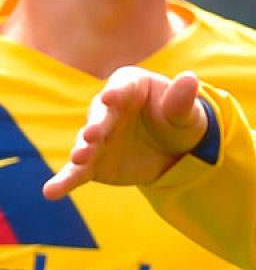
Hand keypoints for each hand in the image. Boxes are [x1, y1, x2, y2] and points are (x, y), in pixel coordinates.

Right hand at [42, 67, 207, 199]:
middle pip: (100, 115)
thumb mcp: (187, 113)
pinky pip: (76, 172)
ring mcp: (96, 136)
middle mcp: (106, 108)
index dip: (116, 93)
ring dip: (82, 151)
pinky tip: (51, 192)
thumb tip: (190, 78)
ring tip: (80, 159)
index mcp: (130, 85)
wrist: (175, 151)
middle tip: (93, 135)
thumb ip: (183, 100)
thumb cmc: (180, 122)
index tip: (110, 98)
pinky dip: (65, 181)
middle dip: (97, 125)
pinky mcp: (92, 163)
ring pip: (85, 144)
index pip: (122, 86)